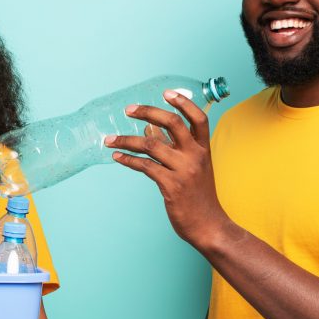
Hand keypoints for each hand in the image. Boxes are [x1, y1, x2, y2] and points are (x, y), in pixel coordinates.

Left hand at [104, 89, 228, 249]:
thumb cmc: (199, 197)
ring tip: (109, 140)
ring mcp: (183, 170)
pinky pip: (145, 166)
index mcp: (204, 149)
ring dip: (126, 140)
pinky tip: (118, 157)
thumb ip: (175, 148)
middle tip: (128, 109)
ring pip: (151, 144)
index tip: (166, 93)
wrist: (209, 225)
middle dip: (148, 111)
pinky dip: (128, 160)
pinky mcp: (171, 186)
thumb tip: (149, 129)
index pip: (198, 118)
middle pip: (172, 123)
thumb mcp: (194, 168)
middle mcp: (195, 156)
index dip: (184, 103)